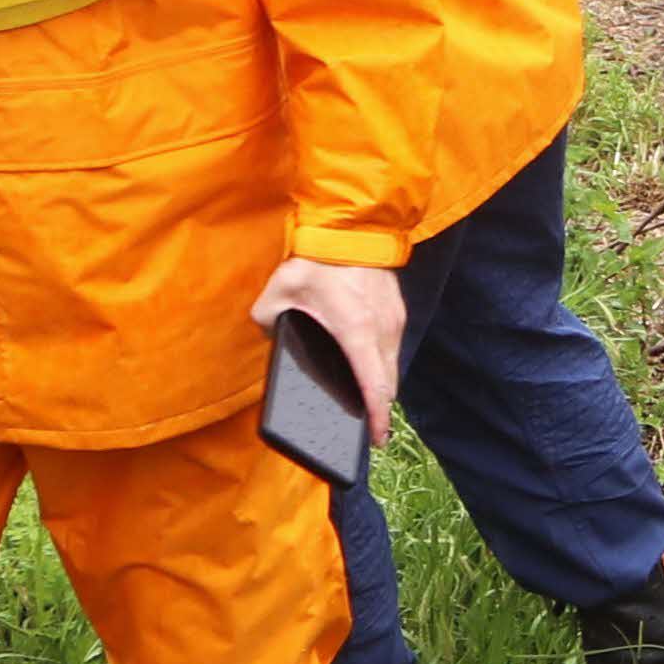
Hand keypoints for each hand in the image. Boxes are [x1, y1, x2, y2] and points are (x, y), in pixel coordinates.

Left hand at [253, 258, 405, 447]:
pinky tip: (368, 370)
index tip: (376, 439)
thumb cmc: (316, 259)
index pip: (374, 385)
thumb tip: (270, 334)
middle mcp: (382, 329)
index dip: (377, 416)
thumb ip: (267, 320)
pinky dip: (384, 364)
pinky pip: (392, 347)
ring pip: (393, 365)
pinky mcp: (397, 310)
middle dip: (381, 409)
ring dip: (383, 385)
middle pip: (389, 383)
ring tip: (367, 404)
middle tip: (368, 431)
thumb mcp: (278, 291)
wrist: (352, 225)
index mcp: (356, 331)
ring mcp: (394, 319)